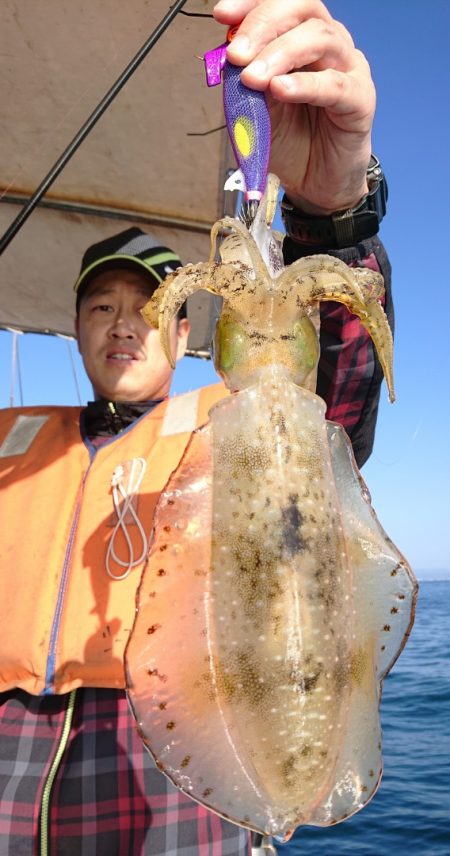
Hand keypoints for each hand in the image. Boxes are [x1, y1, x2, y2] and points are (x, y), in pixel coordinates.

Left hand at [213, 0, 375, 213]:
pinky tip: (280, 90)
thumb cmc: (291, 141)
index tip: (222, 14)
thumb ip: (244, 80)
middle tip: (236, 54)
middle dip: (263, 26)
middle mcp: (329, 46)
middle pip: (303, 9)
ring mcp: (348, 69)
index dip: (252, 4)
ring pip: (320, 39)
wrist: (314, 184)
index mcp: (302, 39)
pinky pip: (334, 84)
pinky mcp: (360, 100)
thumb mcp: (255, 107)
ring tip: (253, 78)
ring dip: (280, 54)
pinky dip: (304, 85)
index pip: (282, 3)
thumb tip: (226, 56)